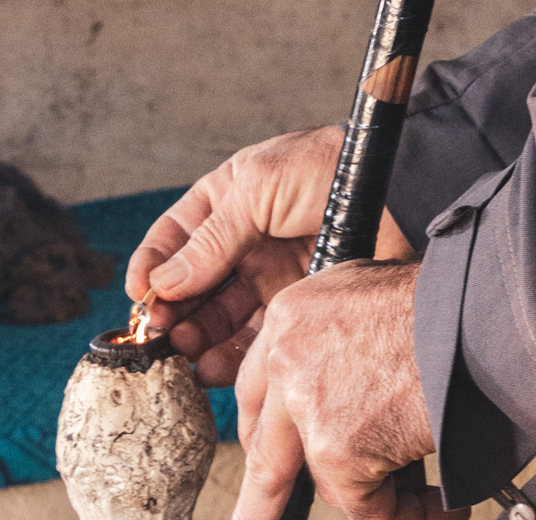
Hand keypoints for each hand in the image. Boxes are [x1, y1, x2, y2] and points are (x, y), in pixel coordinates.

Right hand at [124, 127, 414, 386]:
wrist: (398, 194)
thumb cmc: (330, 168)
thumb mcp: (260, 186)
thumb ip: (212, 237)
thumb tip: (162, 283)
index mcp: (230, 197)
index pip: (176, 236)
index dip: (153, 265)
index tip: (137, 296)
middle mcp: (244, 239)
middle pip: (192, 284)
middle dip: (171, 310)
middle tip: (157, 335)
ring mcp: (268, 275)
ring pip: (217, 317)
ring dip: (194, 337)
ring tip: (182, 351)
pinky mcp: (293, 308)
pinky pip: (251, 340)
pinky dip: (227, 358)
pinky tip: (211, 366)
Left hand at [235, 259, 464, 519]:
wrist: (469, 311)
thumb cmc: (433, 298)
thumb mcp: (360, 291)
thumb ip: (329, 334)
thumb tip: (332, 378)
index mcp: (288, 317)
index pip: (256, 388)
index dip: (263, 428)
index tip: (265, 449)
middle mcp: (288, 362)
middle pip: (268, 452)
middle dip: (262, 499)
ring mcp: (309, 409)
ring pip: (328, 480)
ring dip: (371, 493)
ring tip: (417, 500)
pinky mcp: (338, 451)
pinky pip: (366, 503)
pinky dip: (405, 510)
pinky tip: (435, 504)